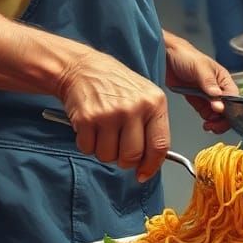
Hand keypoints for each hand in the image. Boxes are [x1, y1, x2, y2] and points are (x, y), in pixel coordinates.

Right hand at [56, 49, 169, 181]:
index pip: (160, 145)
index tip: (144, 173)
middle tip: (118, 147)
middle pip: (132, 156)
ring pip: (109, 156)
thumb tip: (151, 161)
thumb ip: (151, 125)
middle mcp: (134, 108)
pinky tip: (90, 126)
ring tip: (103, 130)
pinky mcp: (88, 119)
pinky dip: (87, 144)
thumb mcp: (144, 96)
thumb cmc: (114, 84)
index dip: (152, 165)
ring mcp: (111, 114)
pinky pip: (88, 149)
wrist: (82, 68)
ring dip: (104, 150)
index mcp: (155, 102)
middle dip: (124, 159)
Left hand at [164, 32, 234, 133]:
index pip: (233, 96)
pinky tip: (205, 123)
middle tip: (214, 125)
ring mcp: (208, 95)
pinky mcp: (198, 100)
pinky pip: (207, 113)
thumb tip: (217, 96)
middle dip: (223, 119)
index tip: (220, 113)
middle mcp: (218, 87)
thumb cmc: (185, 55)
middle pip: (228, 108)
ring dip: (215, 122)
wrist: (165, 56)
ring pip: (218, 113)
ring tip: (208, 126)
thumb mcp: (199, 67)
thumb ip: (209, 82)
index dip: (229, 107)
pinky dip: (208, 120)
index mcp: (223, 78)